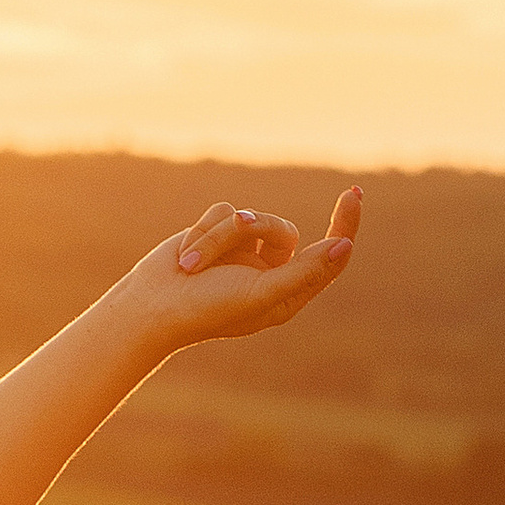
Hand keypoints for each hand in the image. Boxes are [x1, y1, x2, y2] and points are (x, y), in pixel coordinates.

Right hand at [149, 185, 361, 345]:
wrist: (151, 307)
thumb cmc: (208, 310)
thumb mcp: (261, 294)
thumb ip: (304, 272)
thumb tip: (345, 246)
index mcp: (288, 293)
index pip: (329, 256)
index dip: (344, 226)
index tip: (353, 194)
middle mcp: (270, 271)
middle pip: (283, 229)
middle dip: (256, 229)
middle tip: (235, 232)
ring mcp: (244, 252)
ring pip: (250, 217)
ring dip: (220, 236)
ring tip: (193, 264)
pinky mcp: (219, 235)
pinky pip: (224, 211)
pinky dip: (204, 231)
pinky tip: (186, 255)